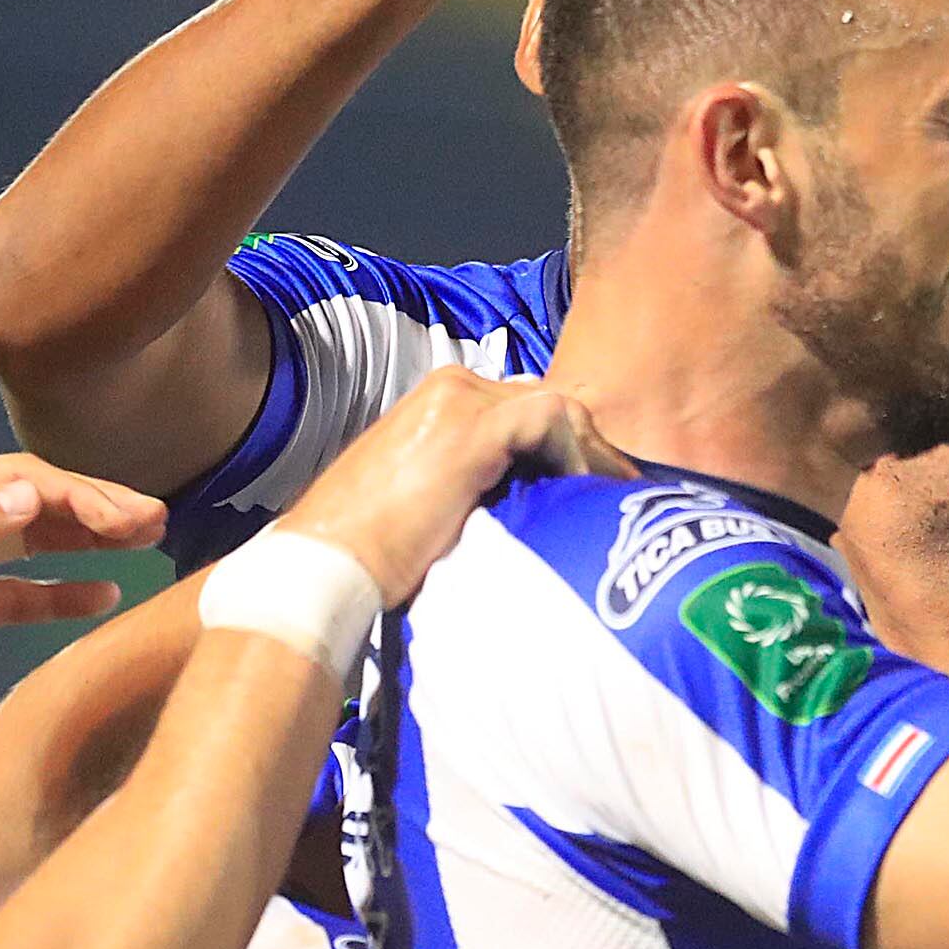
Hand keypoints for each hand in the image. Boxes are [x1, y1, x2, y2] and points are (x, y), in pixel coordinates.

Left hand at [0, 456, 161, 750]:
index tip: (132, 516)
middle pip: (33, 504)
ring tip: (142, 547)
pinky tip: (102, 596)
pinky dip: (60, 593)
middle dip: (94, 510)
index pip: (19, 480)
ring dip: (85, 542)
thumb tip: (36, 492)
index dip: (80, 493)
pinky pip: (19, 593)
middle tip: (155, 523)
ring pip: (32, 543)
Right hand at [275, 368, 628, 601]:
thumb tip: (533, 507)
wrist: (328, 561)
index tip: (596, 489)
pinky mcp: (470, 427)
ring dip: (590, 452)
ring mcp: (460, 401)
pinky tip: (582, 494)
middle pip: (547, 403)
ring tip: (612, 497)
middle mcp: (452, 388)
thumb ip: (478, 487)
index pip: (525, 408)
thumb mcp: (435, 505)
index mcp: (440, 402)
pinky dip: (575, 453)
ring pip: (557, 407)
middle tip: (620, 493)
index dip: (568, 446)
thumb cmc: (373, 548)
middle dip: (587, 447)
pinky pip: (550, 420)